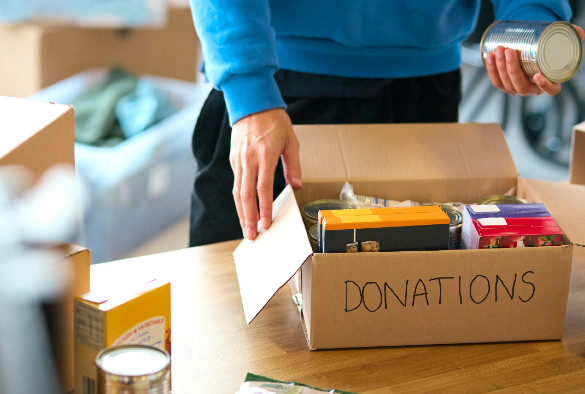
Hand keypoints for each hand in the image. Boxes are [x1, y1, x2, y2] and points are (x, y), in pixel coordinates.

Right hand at [230, 108, 301, 239]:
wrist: (251, 103)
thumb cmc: (274, 122)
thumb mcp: (291, 141)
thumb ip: (293, 165)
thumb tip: (296, 185)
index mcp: (265, 155)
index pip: (263, 188)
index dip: (264, 208)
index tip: (266, 224)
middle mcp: (249, 159)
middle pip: (246, 195)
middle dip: (248, 218)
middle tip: (251, 236)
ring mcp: (239, 160)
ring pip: (238, 191)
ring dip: (241, 212)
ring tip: (246, 229)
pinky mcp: (234, 159)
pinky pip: (236, 183)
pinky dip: (240, 199)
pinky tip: (244, 210)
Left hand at [485, 24, 583, 95]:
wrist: (532, 52)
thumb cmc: (548, 51)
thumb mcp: (562, 45)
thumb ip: (572, 38)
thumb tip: (579, 31)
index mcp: (551, 83)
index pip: (551, 90)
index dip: (544, 85)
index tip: (538, 75)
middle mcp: (533, 89)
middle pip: (520, 85)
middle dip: (512, 69)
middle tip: (509, 51)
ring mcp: (517, 89)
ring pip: (506, 83)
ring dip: (499, 67)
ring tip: (499, 49)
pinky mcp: (505, 85)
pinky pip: (496, 81)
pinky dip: (491, 69)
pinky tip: (489, 56)